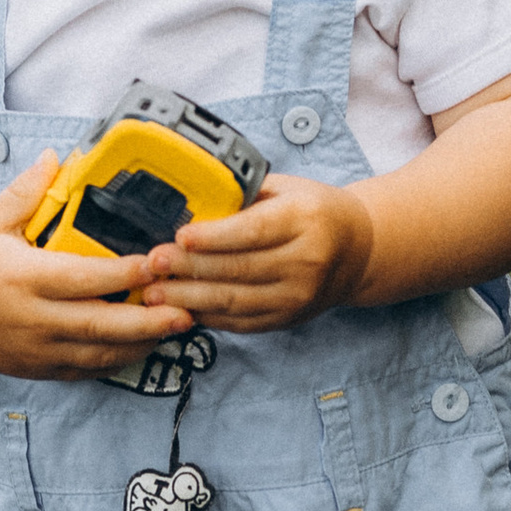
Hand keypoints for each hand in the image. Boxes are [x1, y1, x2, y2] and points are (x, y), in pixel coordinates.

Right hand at [0, 152, 198, 379]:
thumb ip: (26, 192)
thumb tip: (57, 156)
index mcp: (21, 278)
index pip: (85, 278)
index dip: (126, 274)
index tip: (159, 262)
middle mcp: (30, 319)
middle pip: (101, 325)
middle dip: (150, 320)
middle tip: (189, 309)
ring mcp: (33, 350)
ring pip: (98, 354)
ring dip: (141, 344)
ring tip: (176, 328)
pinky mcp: (34, 368)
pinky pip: (84, 370)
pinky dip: (115, 360)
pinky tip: (142, 345)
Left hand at [137, 173, 375, 331]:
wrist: (357, 251)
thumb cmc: (313, 211)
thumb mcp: (286, 189)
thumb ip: (243, 194)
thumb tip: (190, 200)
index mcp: (306, 220)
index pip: (254, 231)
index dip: (214, 237)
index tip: (180, 236)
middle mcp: (306, 262)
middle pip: (238, 269)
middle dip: (189, 268)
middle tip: (153, 263)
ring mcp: (298, 297)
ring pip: (234, 300)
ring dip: (189, 298)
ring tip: (154, 292)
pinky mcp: (287, 319)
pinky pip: (240, 321)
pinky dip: (207, 316)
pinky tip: (180, 308)